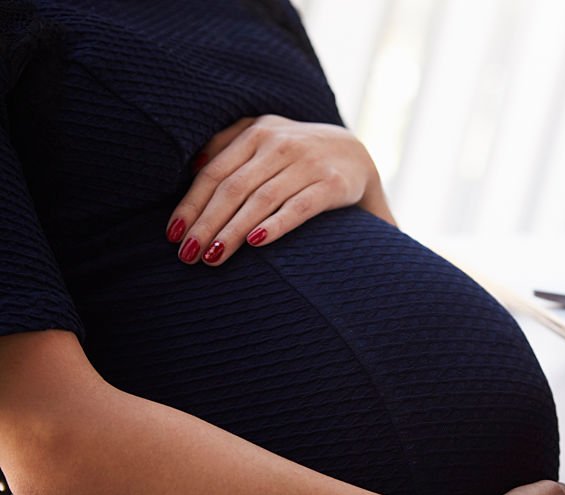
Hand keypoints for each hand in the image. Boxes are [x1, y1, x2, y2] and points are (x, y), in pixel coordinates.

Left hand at [165, 115, 395, 265]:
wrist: (356, 154)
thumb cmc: (297, 153)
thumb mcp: (264, 137)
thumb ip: (228, 145)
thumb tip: (191, 167)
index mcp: (257, 133)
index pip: (215, 172)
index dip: (191, 204)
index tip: (173, 235)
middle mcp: (280, 144)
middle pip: (234, 188)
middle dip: (207, 223)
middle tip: (188, 255)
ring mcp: (308, 163)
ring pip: (261, 200)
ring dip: (234, 231)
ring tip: (214, 257)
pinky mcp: (332, 184)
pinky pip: (299, 208)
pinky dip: (276, 225)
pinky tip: (256, 243)